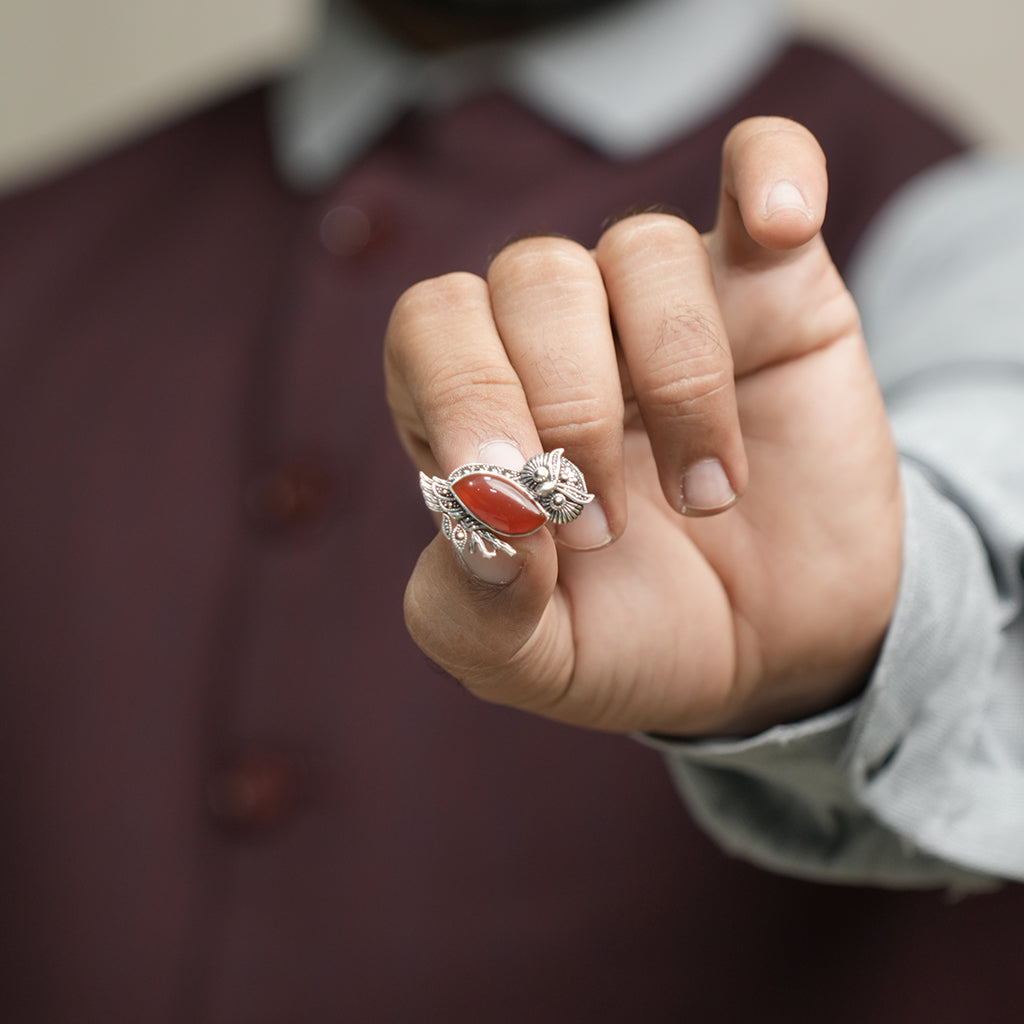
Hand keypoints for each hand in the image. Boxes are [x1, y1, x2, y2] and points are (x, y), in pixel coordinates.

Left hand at [385, 117, 901, 735]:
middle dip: (569, 407)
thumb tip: (487, 516)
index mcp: (481, 407)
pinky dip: (770, 171)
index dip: (466, 397)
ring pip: (640, 246)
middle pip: (533, 277)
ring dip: (675, 378)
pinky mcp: (773, 291)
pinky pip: (762, 166)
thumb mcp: (536, 662)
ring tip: (709, 498)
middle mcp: (560, 337)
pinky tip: (777, 225)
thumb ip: (475, 612)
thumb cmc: (637, 636)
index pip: (435, 327)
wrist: (776, 649)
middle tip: (606, 528)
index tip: (516, 499)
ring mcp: (665, 305)